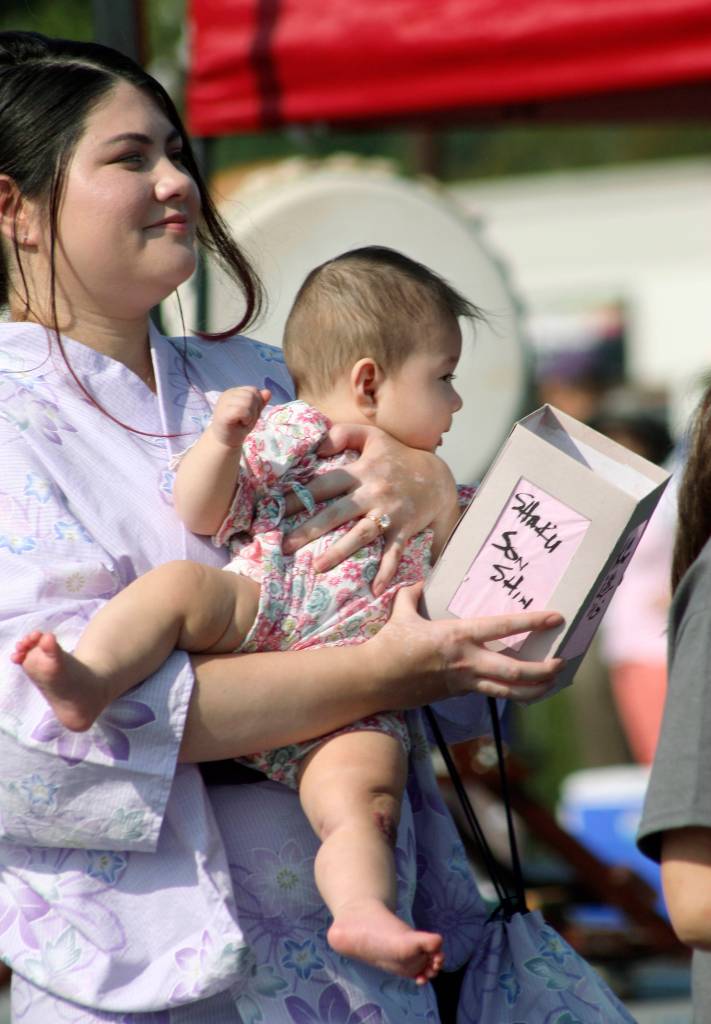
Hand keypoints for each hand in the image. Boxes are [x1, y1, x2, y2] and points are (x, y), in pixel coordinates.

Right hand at [209, 386, 270, 447]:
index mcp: (234, 392)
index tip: (249, 414)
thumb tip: (268, 392)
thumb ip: (260, 402)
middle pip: (252, 395)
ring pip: (248, 401)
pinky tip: (240, 423)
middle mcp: (227, 394)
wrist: (225, 442)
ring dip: (251, 415)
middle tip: (246, 420)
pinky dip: (246, 418)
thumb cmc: (238, 427)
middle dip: (254, 409)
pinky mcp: (223, 413)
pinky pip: (242, 410)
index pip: (253, 390)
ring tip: (243, 422)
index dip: (257, 403)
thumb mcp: (253, 413)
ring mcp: (224, 403)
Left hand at [282, 423, 458, 593]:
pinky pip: (394, 553)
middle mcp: (373, 493)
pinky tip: (373, 590)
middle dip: (309, 530)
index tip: (273, 510)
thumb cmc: (398, 457)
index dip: (298, 496)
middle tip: (283, 546)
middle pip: (336, 513)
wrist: (439, 478)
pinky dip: (385, 572)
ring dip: (339, 553)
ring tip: (317, 568)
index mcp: (362, 471)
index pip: (323, 484)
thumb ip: (343, 434)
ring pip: (360, 535)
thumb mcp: (372, 437)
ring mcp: (389, 513)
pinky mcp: (404, 530)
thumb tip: (316, 447)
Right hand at [369, 585, 564, 704]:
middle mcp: (466, 661)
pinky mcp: (457, 695)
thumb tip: (420, 583)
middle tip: (561, 661)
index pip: (502, 628)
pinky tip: (523, 690)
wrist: (375, 680)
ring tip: (552, 683)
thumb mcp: (402, 612)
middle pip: (515, 671)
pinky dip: (509, 692)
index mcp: (457, 636)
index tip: (555, 617)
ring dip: (534, 689)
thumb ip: (414, 595)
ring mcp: (464, 682)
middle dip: (542, 669)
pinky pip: (490, 693)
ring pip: (508, 691)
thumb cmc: (388, 644)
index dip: (531, 622)